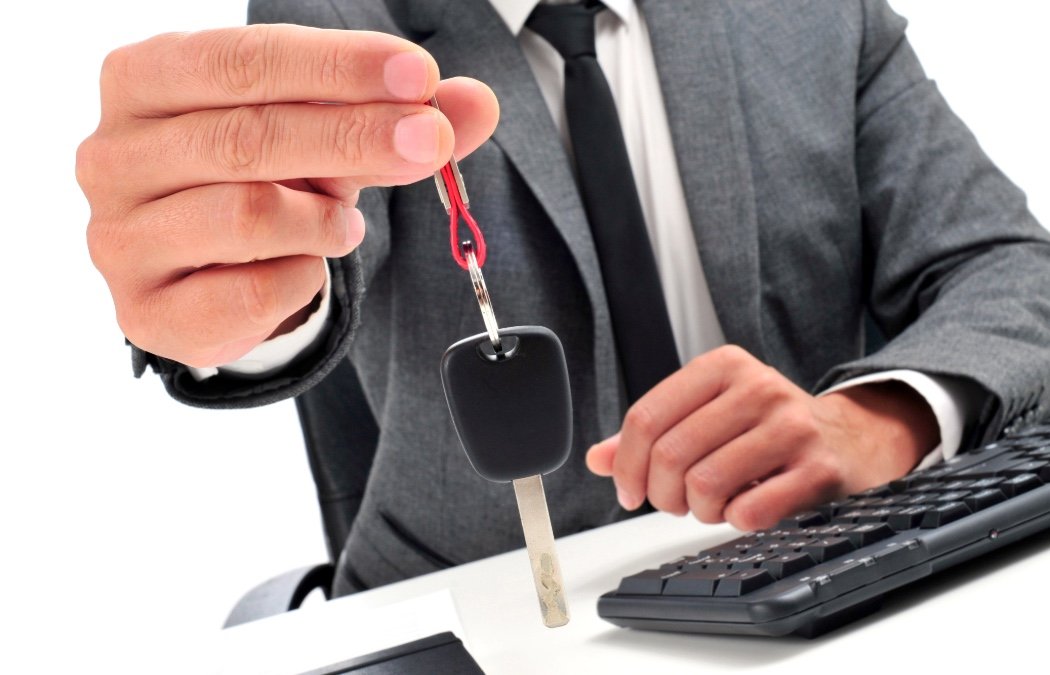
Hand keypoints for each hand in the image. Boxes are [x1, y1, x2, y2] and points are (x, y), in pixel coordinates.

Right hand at [77, 25, 498, 366]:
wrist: (208, 272)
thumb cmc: (261, 178)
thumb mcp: (328, 133)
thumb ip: (398, 117)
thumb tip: (476, 104)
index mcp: (144, 80)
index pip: (242, 59)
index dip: (336, 68)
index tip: (419, 78)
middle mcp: (113, 154)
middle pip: (246, 135)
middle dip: (354, 135)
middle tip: (429, 140)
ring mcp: (120, 237)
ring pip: (248, 215)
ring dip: (324, 219)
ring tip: (344, 224)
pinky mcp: (145, 310)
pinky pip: (248, 292)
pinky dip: (302, 279)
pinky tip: (305, 266)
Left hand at [586, 345, 939, 530]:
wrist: (851, 439)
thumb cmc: (767, 429)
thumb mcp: (709, 415)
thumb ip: (653, 434)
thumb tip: (598, 459)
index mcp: (722, 367)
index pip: (646, 418)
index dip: (627, 465)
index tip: (630, 491)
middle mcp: (758, 388)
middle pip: (670, 454)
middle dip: (662, 494)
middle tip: (674, 503)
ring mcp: (792, 426)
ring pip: (705, 484)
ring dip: (698, 509)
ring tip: (711, 504)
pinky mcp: (819, 468)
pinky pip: (750, 510)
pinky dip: (736, 520)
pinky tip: (744, 509)